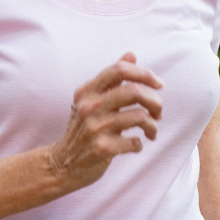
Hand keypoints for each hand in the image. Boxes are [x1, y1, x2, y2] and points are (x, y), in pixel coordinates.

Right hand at [46, 53, 164, 190]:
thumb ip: (111, 79)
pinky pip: (135, 142)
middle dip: (155, 101)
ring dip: (152, 125)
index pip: (119, 69)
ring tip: (151, 131)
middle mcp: (89, 106)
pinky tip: (135, 146)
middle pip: (133, 91)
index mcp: (87, 91)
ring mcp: (95, 128)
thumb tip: (131, 54)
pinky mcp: (102, 149)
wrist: (61, 165)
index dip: (144, 73)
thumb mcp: (90, 101)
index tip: (159, 84)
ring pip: (139, 116)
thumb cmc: (81, 130)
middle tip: (159, 112)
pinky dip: (140, 144)